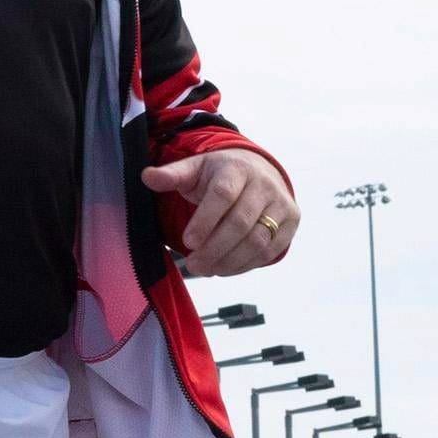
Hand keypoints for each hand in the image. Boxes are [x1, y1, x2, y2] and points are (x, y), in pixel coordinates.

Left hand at [143, 148, 295, 276]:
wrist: (258, 171)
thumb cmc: (218, 175)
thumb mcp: (194, 170)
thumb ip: (172, 175)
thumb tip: (147, 176)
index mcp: (236, 168)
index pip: (223, 195)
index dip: (205, 220)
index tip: (188, 242)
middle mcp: (264, 184)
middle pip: (240, 222)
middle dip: (214, 248)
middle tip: (193, 265)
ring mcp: (281, 203)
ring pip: (258, 240)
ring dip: (230, 261)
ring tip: (206, 269)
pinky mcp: (291, 221)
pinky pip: (270, 250)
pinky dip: (246, 264)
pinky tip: (225, 268)